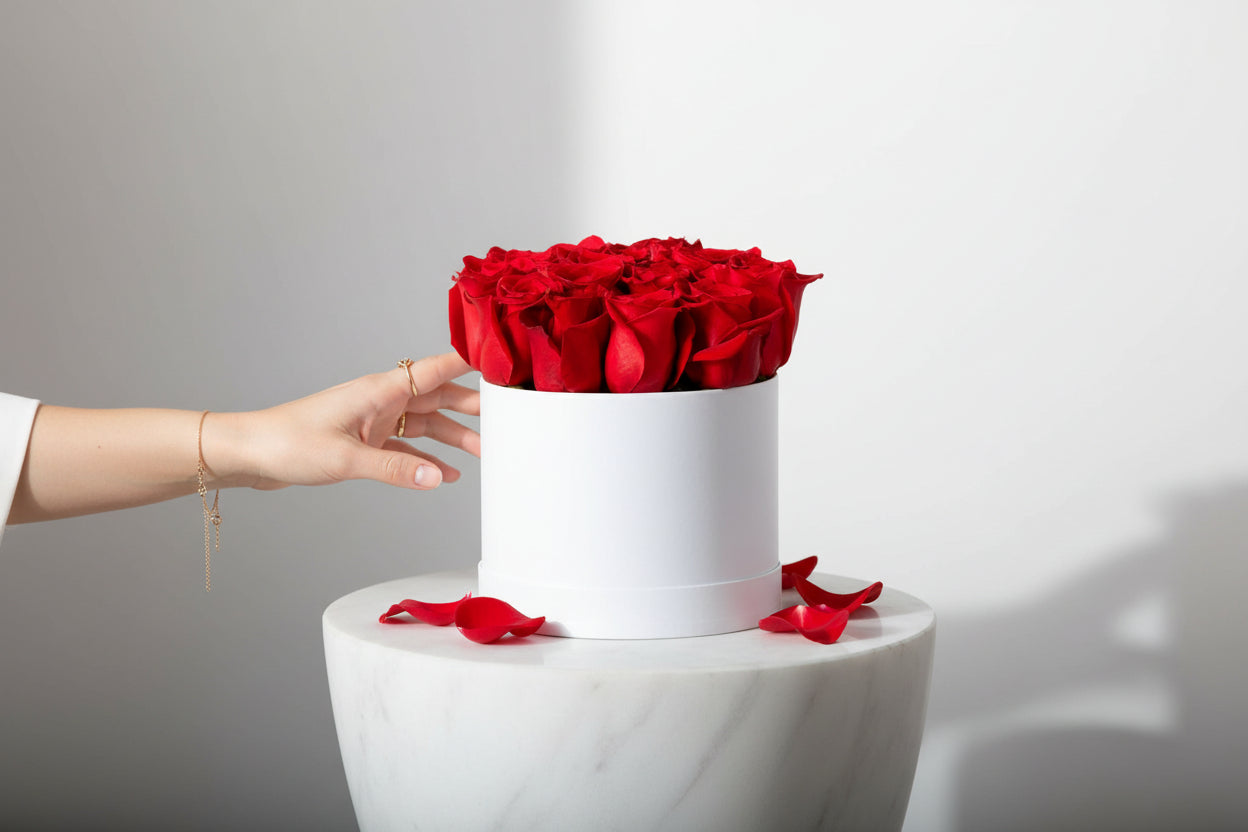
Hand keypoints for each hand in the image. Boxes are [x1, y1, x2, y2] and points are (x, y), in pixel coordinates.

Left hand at [216, 352, 479, 490]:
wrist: (249, 454)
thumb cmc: (287, 443)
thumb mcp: (346, 460)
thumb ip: (395, 470)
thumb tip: (439, 478)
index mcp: (379, 390)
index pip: (436, 369)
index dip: (470, 362)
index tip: (501, 359)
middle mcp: (381, 401)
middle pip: (439, 398)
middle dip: (473, 406)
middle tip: (509, 416)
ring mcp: (374, 420)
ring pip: (426, 425)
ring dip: (455, 437)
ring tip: (487, 453)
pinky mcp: (364, 441)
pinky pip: (407, 449)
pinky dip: (428, 460)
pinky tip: (446, 473)